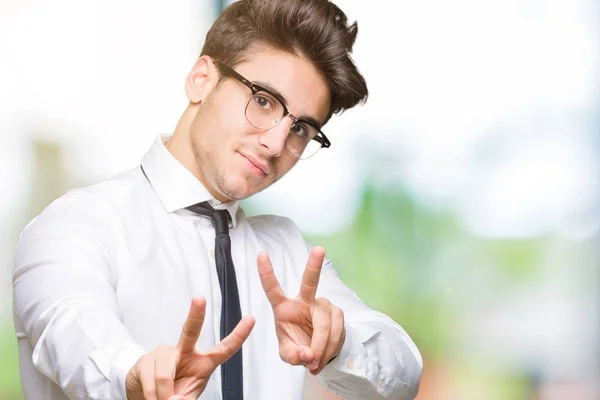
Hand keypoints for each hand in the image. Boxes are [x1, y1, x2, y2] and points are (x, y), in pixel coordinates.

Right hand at [125, 297, 254, 399]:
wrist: (146, 394)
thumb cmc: (173, 392)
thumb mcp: (187, 397)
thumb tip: (174, 399)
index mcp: (203, 362)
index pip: (224, 349)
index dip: (239, 335)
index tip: (251, 319)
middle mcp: (185, 350)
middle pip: (191, 330)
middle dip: (196, 314)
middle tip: (199, 299)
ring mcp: (164, 352)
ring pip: (165, 374)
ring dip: (163, 395)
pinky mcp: (146, 359)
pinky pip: (151, 381)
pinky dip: (152, 396)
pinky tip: (152, 396)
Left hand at [257, 246, 345, 374]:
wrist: (319, 352)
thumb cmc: (298, 345)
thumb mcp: (288, 354)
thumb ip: (293, 355)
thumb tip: (307, 354)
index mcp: (284, 307)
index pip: (273, 288)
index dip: (266, 273)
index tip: (261, 254)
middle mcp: (304, 300)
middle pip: (310, 282)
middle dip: (314, 265)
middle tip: (319, 249)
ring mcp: (322, 304)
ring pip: (324, 324)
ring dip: (320, 347)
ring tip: (314, 362)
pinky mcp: (337, 313)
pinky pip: (336, 332)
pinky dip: (329, 349)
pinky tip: (323, 356)